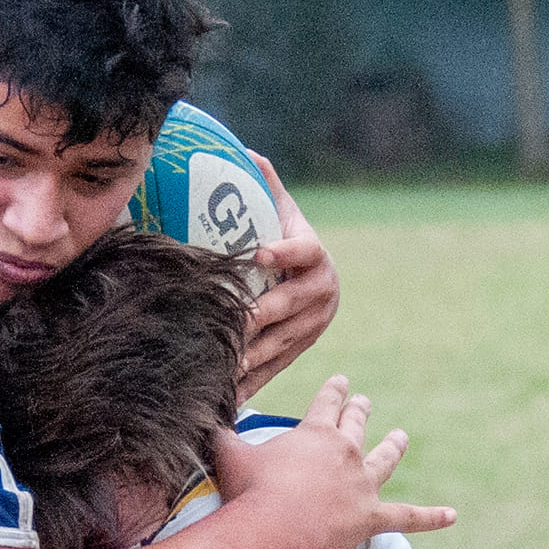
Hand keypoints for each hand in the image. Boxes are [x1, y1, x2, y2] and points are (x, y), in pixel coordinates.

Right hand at [214, 376, 454, 548]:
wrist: (269, 530)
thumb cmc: (246, 491)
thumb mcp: (226, 452)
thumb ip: (218, 432)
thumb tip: (195, 413)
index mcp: (316, 432)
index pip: (328, 402)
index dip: (334, 390)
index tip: (342, 380)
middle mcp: (345, 452)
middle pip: (357, 425)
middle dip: (360, 411)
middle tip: (364, 401)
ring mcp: (362, 486)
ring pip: (384, 460)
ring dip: (393, 446)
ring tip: (401, 436)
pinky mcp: (370, 519)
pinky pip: (408, 518)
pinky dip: (431, 518)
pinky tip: (453, 516)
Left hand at [239, 154, 339, 401]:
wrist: (316, 280)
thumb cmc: (287, 238)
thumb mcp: (282, 211)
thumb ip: (267, 185)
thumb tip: (247, 152)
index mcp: (316, 257)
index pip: (303, 251)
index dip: (284, 252)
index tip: (259, 252)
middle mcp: (321, 294)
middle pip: (287, 306)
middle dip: (259, 317)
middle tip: (232, 322)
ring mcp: (313, 327)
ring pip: (281, 343)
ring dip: (253, 357)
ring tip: (227, 365)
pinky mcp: (301, 350)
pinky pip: (276, 369)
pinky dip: (253, 383)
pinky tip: (230, 397)